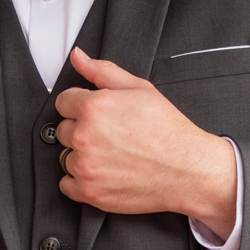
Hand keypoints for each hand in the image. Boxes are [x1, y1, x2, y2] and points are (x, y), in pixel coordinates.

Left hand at [54, 48, 237, 237]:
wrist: (187, 170)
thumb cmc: (167, 130)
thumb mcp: (139, 89)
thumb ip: (102, 71)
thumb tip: (78, 57)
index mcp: (93, 108)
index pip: (63, 102)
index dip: (81, 105)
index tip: (98, 114)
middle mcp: (84, 137)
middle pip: (63, 130)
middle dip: (82, 130)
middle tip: (110, 135)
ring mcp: (85, 167)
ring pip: (66, 157)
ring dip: (82, 156)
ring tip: (112, 155)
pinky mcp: (89, 191)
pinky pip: (67, 184)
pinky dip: (81, 181)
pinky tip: (104, 172)